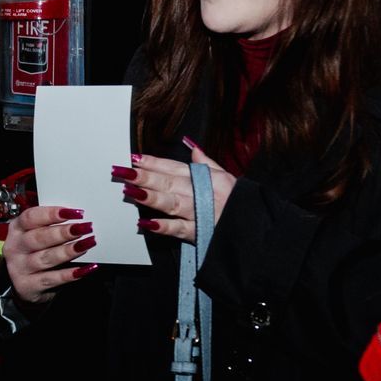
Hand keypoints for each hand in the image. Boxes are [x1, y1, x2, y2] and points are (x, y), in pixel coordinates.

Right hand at [1, 204, 98, 303]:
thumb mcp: (36, 235)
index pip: (31, 217)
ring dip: (69, 251)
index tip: (75, 213)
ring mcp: (20, 268)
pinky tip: (83, 269)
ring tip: (88, 244)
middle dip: (64, 232)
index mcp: (17, 229)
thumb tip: (78, 220)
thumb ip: (51, 226)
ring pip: (46, 258)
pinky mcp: (28, 286)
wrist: (23, 284)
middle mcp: (15, 248)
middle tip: (84, 228)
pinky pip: (51, 279)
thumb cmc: (34, 253)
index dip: (52, 213)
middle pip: (39, 237)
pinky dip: (69, 274)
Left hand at [114, 140, 233, 244]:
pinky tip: (146, 223)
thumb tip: (192, 147)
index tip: (135, 158)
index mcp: (205, 178)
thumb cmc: (241, 201)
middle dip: (144, 176)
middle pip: (168, 183)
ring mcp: (198, 213)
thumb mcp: (227, 177)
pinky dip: (163, 226)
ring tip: (131, 191)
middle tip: (123, 171)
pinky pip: (179, 229)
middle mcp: (200, 193)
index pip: (174, 168)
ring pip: (171, 203)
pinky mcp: (199, 233)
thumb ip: (206, 163)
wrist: (257, 226)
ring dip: (151, 197)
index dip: (154, 163)